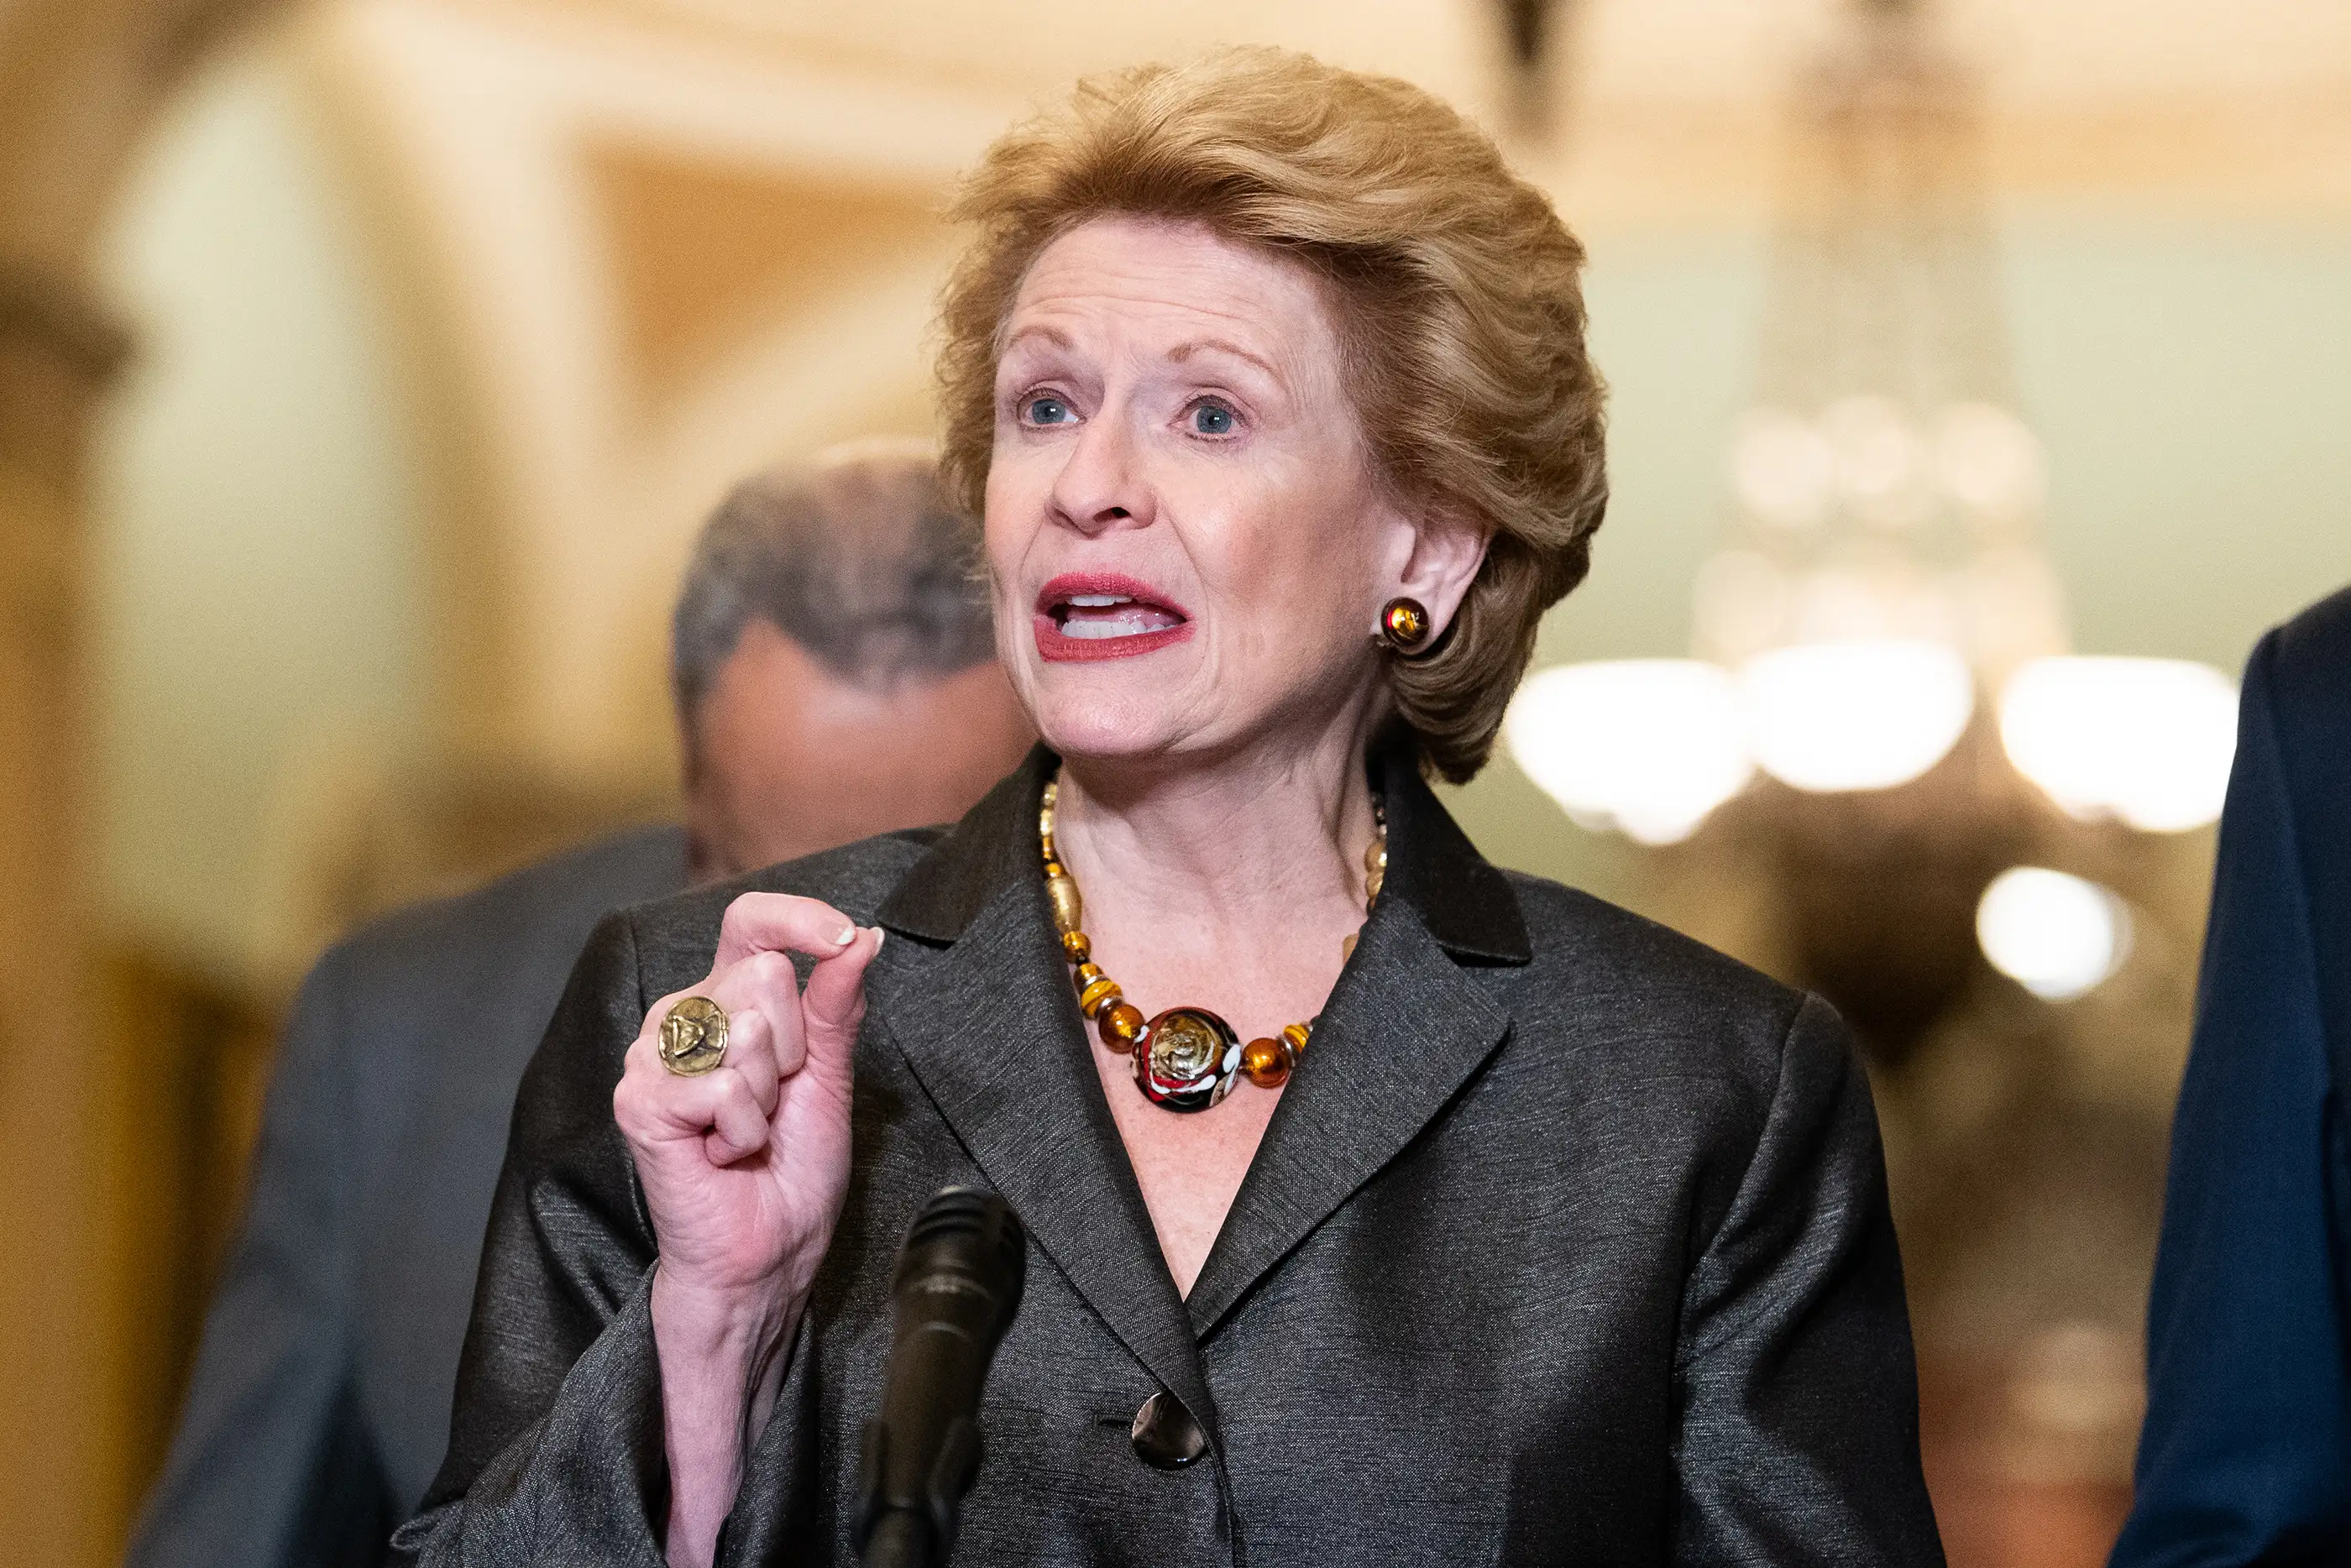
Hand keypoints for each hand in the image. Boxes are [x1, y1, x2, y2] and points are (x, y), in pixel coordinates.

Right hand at [615, 892, 881, 1314]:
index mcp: (724, 1000)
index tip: (841, 939)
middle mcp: (680, 1016)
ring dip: (768, 1095)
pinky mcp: (640, 1101)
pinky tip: (723, 1155)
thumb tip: (864, 936)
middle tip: (774, 1102)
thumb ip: (837, 1003)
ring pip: (745, 1030)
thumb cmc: (790, 1171)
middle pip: (764, 975)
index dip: (799, 918)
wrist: (764, 1253)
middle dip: (795, 1048)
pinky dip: (743, 1133)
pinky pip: (723, 1088)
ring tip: (748, 1131)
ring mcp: (652, 1057)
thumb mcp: (829, 1075)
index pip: (750, 922)